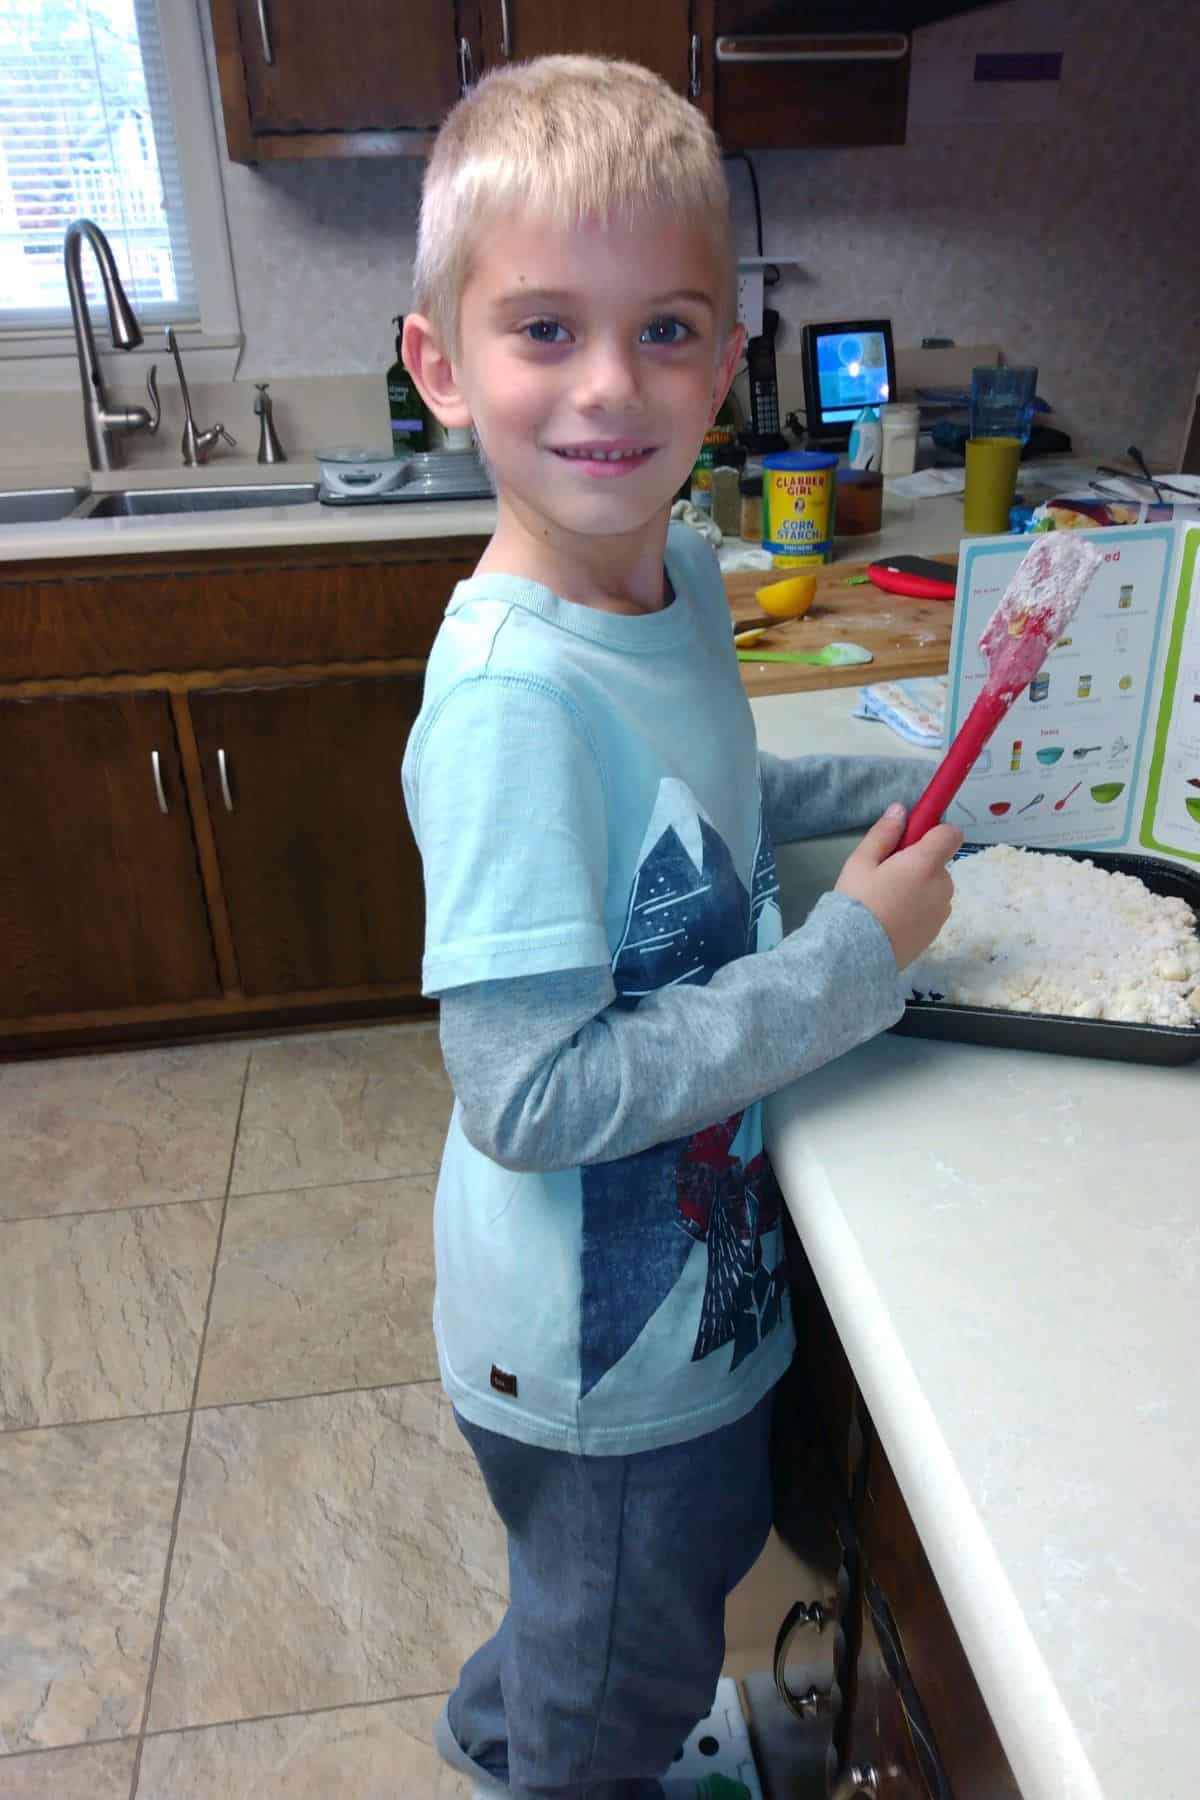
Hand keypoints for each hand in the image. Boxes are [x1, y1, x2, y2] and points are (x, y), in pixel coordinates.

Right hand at [834, 803, 962, 969]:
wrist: (857, 954)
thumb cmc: (857, 902)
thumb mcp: (860, 862)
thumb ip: (884, 834)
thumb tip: (901, 809)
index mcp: (925, 864)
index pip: (951, 834)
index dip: (935, 831)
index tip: (913, 839)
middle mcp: (942, 885)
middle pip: (939, 863)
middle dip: (919, 864)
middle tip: (886, 877)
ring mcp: (942, 911)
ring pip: (935, 887)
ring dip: (919, 888)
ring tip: (887, 902)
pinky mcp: (937, 931)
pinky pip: (932, 909)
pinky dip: (919, 909)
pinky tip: (893, 920)